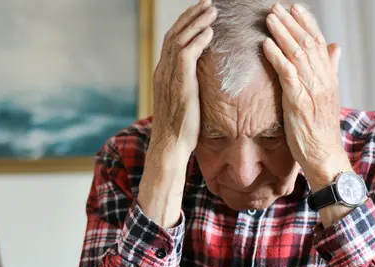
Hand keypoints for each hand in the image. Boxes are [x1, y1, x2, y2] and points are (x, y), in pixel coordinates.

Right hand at [150, 0, 216, 157]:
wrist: (171, 145)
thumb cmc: (180, 130)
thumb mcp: (184, 102)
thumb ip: (189, 85)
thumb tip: (202, 80)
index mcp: (163, 74)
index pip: (171, 41)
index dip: (185, 25)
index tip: (199, 13)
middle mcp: (162, 72)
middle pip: (174, 34)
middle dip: (190, 16)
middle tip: (206, 2)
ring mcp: (168, 77)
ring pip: (179, 40)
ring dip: (196, 23)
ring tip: (211, 10)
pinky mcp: (179, 84)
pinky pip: (186, 54)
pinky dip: (198, 40)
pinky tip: (210, 32)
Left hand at [263, 3, 349, 186]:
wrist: (323, 155)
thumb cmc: (319, 129)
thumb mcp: (326, 96)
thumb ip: (329, 71)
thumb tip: (334, 48)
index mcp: (328, 77)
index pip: (318, 42)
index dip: (306, 23)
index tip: (294, 8)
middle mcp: (323, 79)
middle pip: (307, 42)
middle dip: (291, 23)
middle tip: (276, 7)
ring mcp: (312, 89)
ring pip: (298, 54)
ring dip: (282, 34)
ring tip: (269, 18)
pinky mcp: (299, 101)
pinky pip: (288, 73)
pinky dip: (277, 56)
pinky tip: (266, 45)